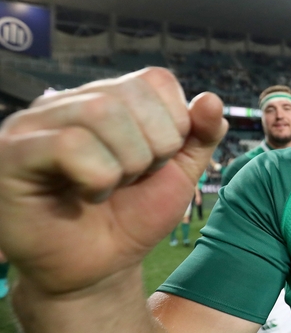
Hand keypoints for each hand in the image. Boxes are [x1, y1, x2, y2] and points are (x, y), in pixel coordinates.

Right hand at [0, 68, 227, 294]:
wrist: (98, 269)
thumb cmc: (133, 216)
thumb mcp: (180, 173)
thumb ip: (201, 134)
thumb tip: (212, 99)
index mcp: (108, 97)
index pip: (156, 79)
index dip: (173, 124)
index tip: (158, 161)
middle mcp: (67, 102)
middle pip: (129, 93)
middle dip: (152, 146)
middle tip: (134, 178)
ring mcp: (34, 124)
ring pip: (100, 111)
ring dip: (126, 162)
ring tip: (112, 186)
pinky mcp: (12, 155)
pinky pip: (67, 143)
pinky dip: (97, 175)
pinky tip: (90, 195)